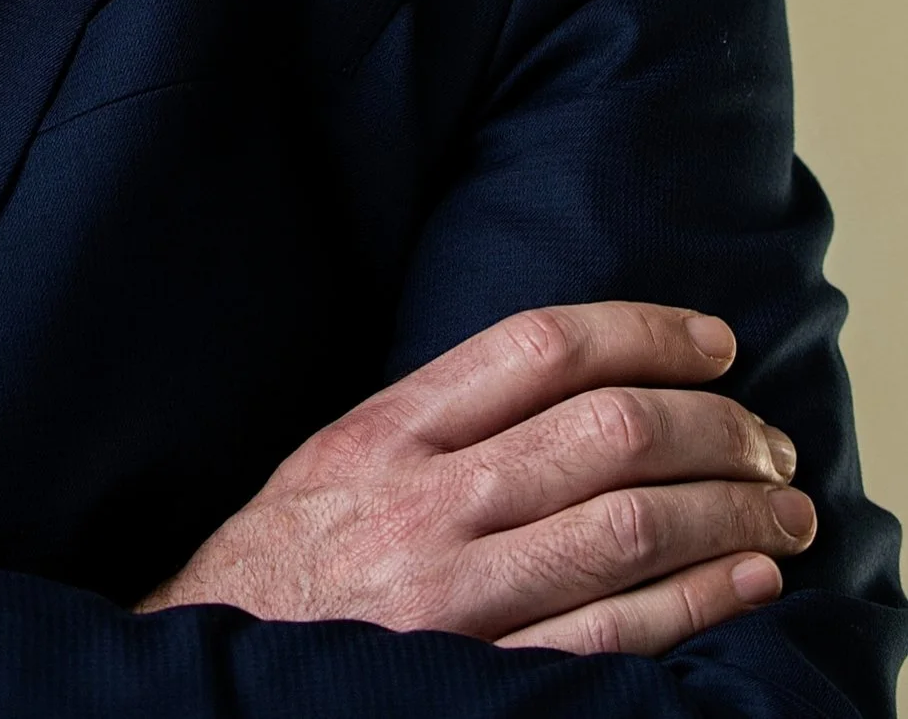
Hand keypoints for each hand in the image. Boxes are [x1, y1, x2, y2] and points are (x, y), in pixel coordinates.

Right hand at [138, 302, 813, 655]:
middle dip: (714, 428)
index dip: (645, 331)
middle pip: (608, 431)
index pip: (540, 346)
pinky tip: (747, 582)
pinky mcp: (489, 671)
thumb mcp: (337, 452)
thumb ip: (438, 412)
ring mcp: (462, 592)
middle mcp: (429, 499)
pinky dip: (700, 602)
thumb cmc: (287, 559)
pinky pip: (618, 632)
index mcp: (389, 428)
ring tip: (783, 510)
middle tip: (767, 440)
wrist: (219, 665)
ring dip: (730, 512)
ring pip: (630, 525)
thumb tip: (568, 373)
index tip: (713, 342)